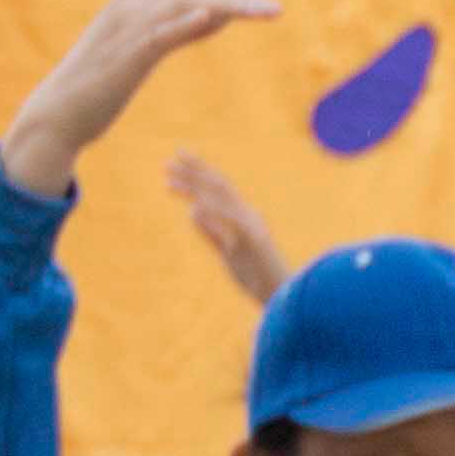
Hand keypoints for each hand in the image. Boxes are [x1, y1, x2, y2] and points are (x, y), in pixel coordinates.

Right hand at [0, 0, 280, 200]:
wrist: (59, 114)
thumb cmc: (105, 82)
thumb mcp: (149, 48)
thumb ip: (184, 29)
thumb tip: (221, 14)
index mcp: (133, 0)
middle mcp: (129, 4)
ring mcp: (126, 28)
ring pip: (185, 4)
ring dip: (229, 4)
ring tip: (266, 10)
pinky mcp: (126, 56)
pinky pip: (160, 34)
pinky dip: (185, 22)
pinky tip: (212, 16)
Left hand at [165, 154, 286, 307]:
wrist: (284, 296)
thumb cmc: (257, 277)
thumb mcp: (226, 253)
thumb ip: (211, 233)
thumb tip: (192, 213)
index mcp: (243, 217)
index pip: (218, 188)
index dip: (199, 172)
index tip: (179, 159)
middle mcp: (248, 216)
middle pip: (218, 186)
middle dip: (194, 171)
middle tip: (170, 160)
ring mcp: (252, 226)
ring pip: (222, 199)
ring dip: (196, 188)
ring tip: (169, 181)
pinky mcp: (255, 240)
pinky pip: (232, 223)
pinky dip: (214, 214)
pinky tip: (194, 207)